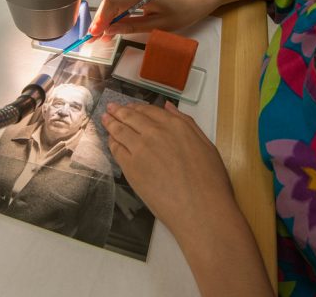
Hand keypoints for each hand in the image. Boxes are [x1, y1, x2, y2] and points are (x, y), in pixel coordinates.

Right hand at [88, 0, 210, 42]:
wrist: (194, 0)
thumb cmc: (181, 12)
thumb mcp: (157, 25)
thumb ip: (131, 27)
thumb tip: (110, 31)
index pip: (113, 2)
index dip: (101, 18)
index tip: (94, 34)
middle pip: (110, 0)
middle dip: (100, 20)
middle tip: (93, 38)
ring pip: (114, 0)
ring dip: (106, 17)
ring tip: (101, 35)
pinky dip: (115, 12)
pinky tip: (111, 25)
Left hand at [100, 101, 235, 235]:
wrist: (201, 209)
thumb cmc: (210, 181)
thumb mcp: (206, 144)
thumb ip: (186, 123)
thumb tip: (169, 107)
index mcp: (176, 125)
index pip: (149, 110)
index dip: (137, 108)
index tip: (130, 107)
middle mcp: (155, 132)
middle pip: (131, 117)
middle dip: (119, 111)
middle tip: (110, 108)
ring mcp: (140, 149)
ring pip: (120, 131)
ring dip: (110, 123)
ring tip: (104, 118)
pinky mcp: (130, 167)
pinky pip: (116, 150)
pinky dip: (111, 142)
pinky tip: (110, 140)